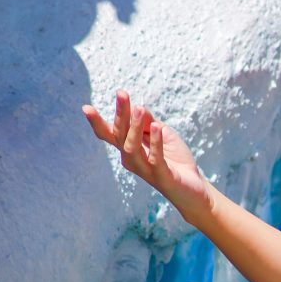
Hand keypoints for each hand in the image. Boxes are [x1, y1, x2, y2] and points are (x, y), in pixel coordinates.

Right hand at [83, 90, 212, 224]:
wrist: (194, 187)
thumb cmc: (176, 160)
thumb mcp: (163, 134)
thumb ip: (149, 122)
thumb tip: (138, 107)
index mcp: (129, 149)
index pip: (110, 134)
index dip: (97, 123)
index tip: (86, 107)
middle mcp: (131, 160)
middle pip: (119, 136)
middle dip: (120, 114)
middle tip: (122, 94)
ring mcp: (145, 169)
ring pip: (131, 147)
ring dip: (133, 126)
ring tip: (139, 108)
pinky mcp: (161, 176)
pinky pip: (154, 158)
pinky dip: (155, 142)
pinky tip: (156, 127)